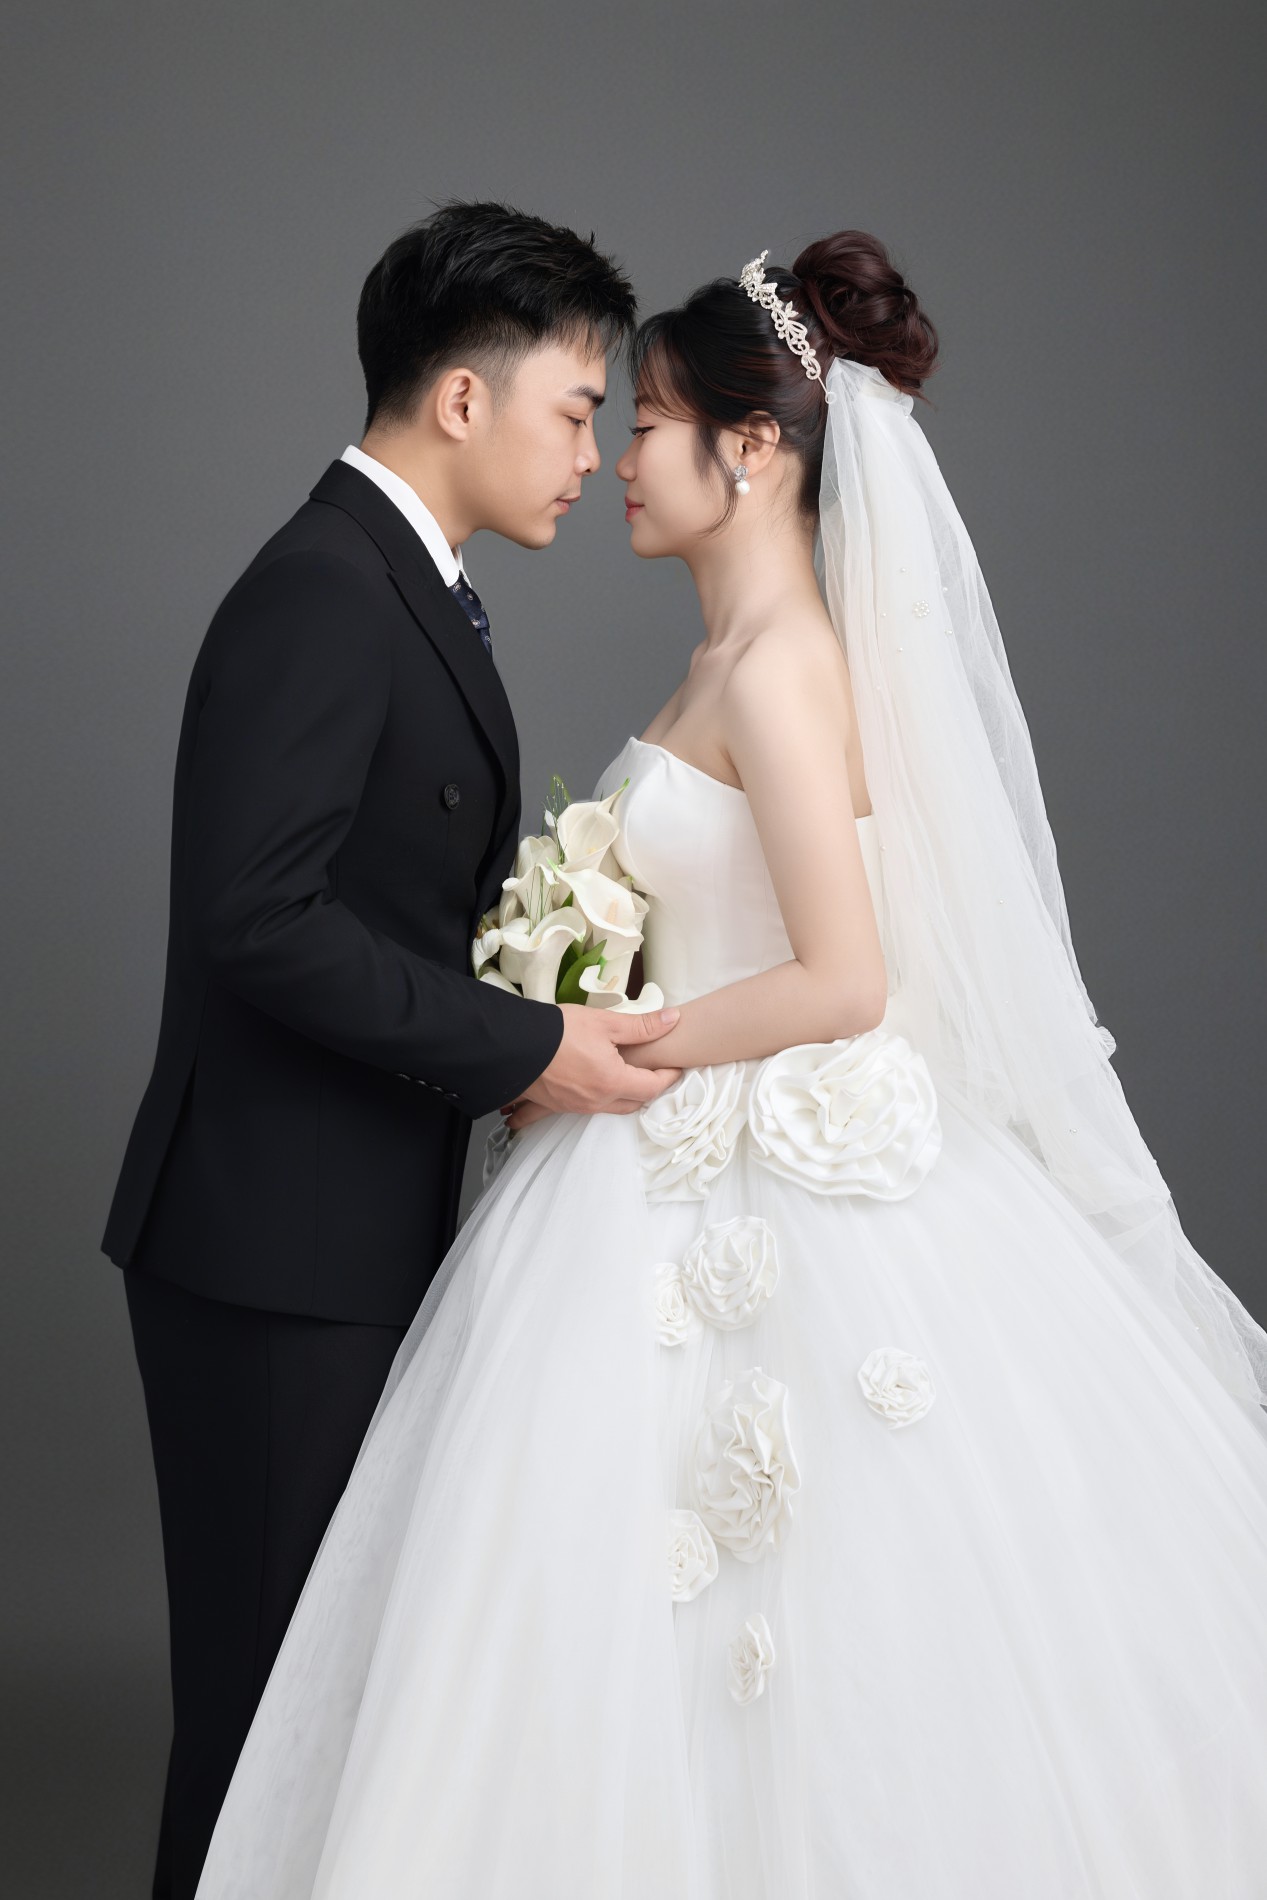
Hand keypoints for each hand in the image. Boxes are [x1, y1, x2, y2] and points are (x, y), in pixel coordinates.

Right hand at [501, 1003, 682, 1129]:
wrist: (513, 1046)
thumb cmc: (558, 1032)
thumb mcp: (605, 1023)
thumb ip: (641, 1026)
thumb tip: (672, 1020)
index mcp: (613, 1082)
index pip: (652, 1088)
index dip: (668, 1077)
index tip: (676, 1068)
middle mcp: (597, 1101)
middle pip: (634, 1103)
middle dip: (648, 1090)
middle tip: (655, 1073)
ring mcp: (576, 1107)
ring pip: (611, 1108)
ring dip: (624, 1096)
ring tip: (628, 1077)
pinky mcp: (558, 1106)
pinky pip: (585, 1110)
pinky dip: (596, 1101)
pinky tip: (592, 1088)